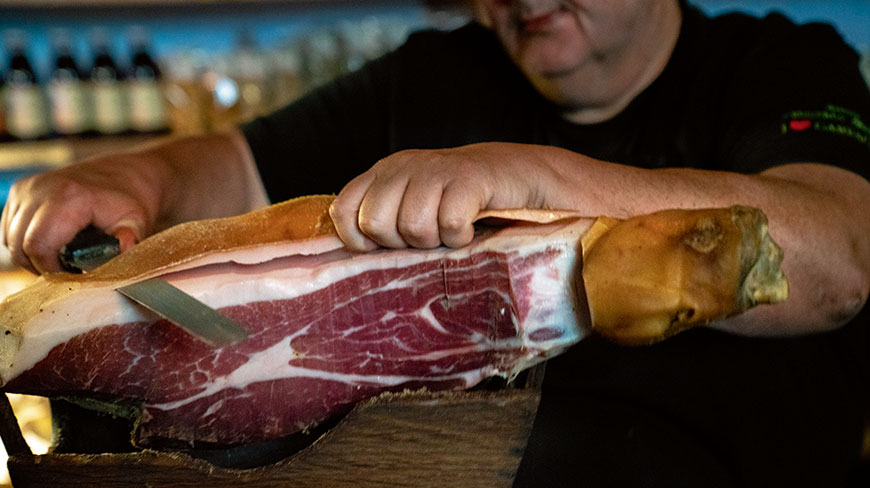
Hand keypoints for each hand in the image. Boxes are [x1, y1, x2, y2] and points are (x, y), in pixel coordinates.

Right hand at [1, 154, 160, 273]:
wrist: (120, 175)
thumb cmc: (127, 201)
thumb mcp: (135, 221)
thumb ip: (129, 237)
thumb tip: (125, 247)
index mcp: (68, 197)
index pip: (39, 246)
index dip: (51, 269)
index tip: (72, 276)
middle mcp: (40, 189)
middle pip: (20, 246)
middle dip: (41, 265)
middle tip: (68, 270)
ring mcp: (26, 189)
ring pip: (11, 239)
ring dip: (31, 255)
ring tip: (61, 257)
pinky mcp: (19, 191)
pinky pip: (9, 228)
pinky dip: (24, 242)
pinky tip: (51, 243)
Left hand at [330, 142, 569, 250]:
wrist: (516, 176)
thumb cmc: (460, 204)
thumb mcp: (414, 206)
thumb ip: (384, 221)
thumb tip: (353, 261)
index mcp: (383, 173)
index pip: (344, 210)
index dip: (360, 239)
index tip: (388, 246)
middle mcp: (403, 167)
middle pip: (375, 222)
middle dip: (401, 243)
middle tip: (428, 237)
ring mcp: (435, 170)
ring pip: (412, 226)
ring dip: (435, 241)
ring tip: (450, 231)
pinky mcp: (468, 178)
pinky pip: (449, 223)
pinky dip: (461, 237)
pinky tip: (471, 227)